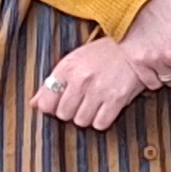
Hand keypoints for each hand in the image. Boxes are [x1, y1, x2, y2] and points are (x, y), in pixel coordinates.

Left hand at [33, 36, 151, 130]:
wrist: (136, 47)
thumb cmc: (104, 54)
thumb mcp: (74, 61)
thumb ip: (53, 82)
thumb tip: (34, 103)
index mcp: (66, 68)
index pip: (46, 102)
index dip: (53, 106)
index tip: (62, 102)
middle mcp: (80, 79)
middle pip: (63, 114)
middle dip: (72, 112)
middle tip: (82, 102)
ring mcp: (98, 90)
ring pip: (81, 121)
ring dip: (87, 117)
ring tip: (95, 104)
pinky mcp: (116, 99)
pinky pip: (100, 124)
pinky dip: (102, 120)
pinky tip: (106, 109)